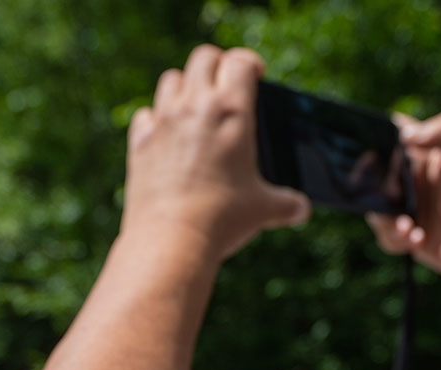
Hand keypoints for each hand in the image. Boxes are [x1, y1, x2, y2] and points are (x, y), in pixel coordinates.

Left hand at [122, 45, 310, 263]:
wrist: (171, 241)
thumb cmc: (222, 220)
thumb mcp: (262, 209)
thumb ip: (285, 203)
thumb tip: (301, 209)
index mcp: (232, 110)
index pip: (241, 62)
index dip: (250, 64)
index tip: (255, 75)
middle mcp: (195, 106)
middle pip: (203, 58)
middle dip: (217, 66)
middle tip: (226, 86)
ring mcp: (163, 122)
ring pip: (172, 79)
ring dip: (185, 86)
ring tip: (196, 108)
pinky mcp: (140, 143)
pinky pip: (146, 114)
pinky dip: (156, 118)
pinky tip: (166, 136)